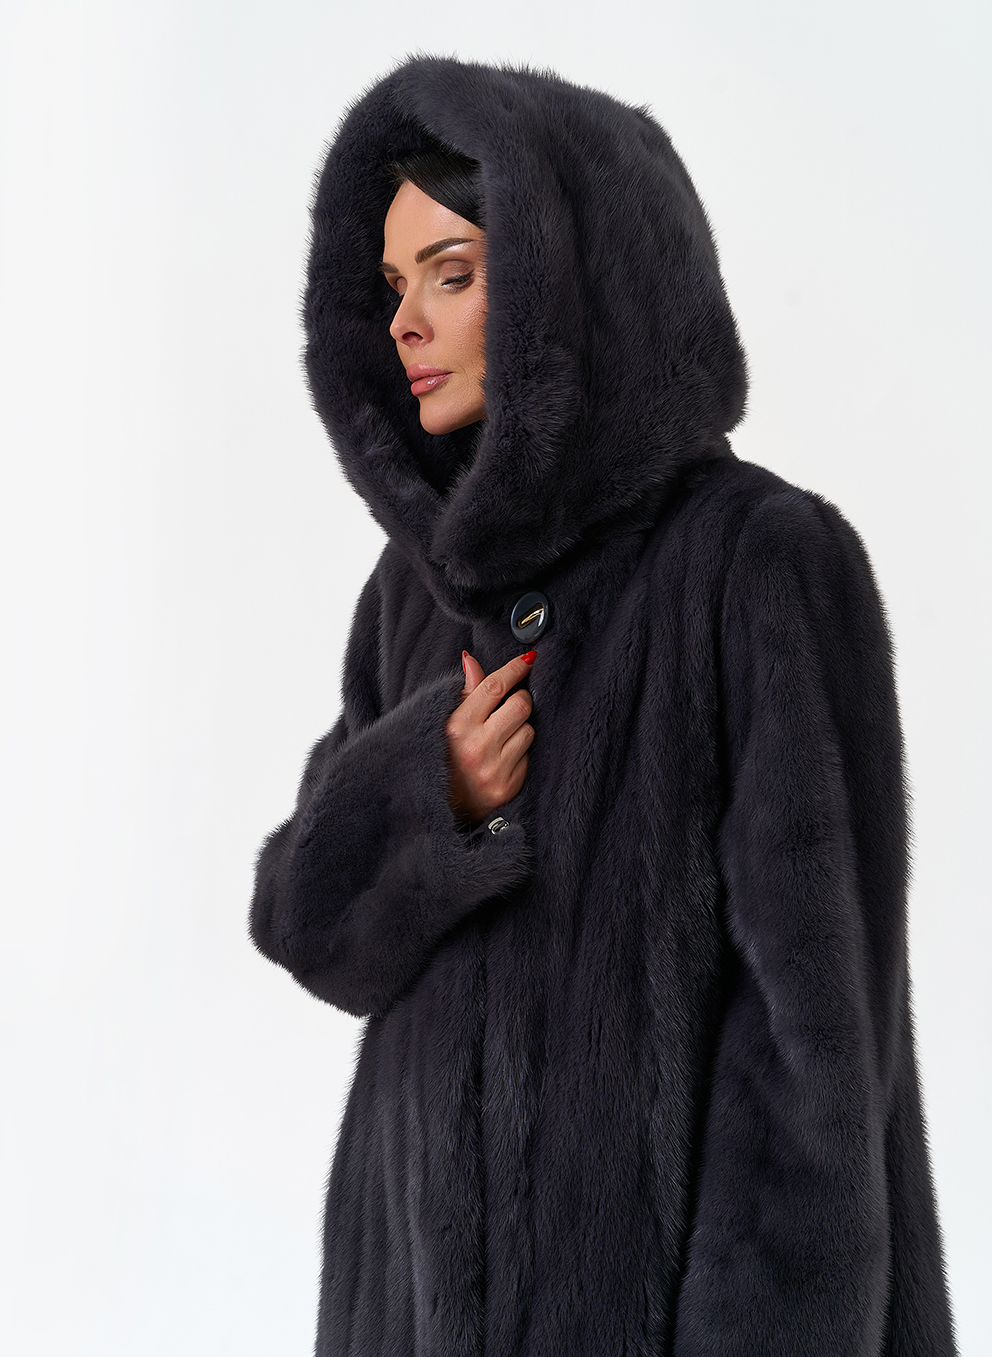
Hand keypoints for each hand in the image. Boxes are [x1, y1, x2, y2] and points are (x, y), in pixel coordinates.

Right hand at [445, 650, 536, 827]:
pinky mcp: (507, 788)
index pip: (494, 687)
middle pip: (520, 705)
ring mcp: (494, 769)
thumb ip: (465, 690)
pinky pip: (529, 757)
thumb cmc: (442, 755)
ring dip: (520, 728)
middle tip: (511, 704)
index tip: (528, 660)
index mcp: (456, 726)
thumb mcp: (446, 721)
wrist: (438, 806)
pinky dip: (520, 753)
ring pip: (529, 730)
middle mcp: (476, 748)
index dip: (515, 669)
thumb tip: (471, 659)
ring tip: (501, 737)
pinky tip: (502, 758)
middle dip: (520, 699)